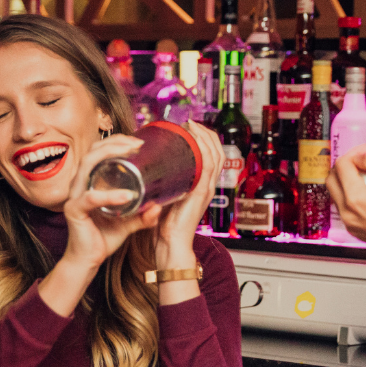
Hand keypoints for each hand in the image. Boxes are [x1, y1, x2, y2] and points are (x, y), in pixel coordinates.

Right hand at [61, 134, 162, 273]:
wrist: (88, 260)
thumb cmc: (104, 237)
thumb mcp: (129, 222)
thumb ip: (144, 215)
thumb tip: (161, 206)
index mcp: (90, 181)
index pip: (99, 151)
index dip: (117, 141)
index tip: (140, 141)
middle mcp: (80, 184)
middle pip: (93, 151)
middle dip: (115, 142)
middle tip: (138, 143)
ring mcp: (75, 196)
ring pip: (87, 165)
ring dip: (110, 155)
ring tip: (131, 154)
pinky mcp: (74, 210)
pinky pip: (90, 199)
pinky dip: (109, 195)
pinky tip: (126, 196)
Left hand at [155, 121, 224, 267]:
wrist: (171, 243)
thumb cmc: (166, 225)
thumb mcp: (167, 198)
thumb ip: (162, 186)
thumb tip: (147, 171)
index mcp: (202, 186)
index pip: (213, 157)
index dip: (205, 139)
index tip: (190, 127)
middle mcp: (208, 185)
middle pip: (217, 151)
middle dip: (206, 133)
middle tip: (190, 123)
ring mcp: (206, 188)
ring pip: (214, 154)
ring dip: (204, 136)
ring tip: (191, 126)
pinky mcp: (200, 191)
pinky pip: (208, 165)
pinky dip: (203, 149)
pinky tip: (194, 139)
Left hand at [327, 145, 365, 265]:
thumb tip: (363, 153)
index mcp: (355, 198)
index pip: (342, 165)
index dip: (354, 153)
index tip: (365, 151)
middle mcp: (348, 213)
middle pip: (332, 180)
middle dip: (344, 166)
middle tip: (360, 161)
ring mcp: (351, 224)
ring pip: (336, 195)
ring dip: (345, 181)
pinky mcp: (356, 231)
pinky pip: (345, 209)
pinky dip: (351, 197)